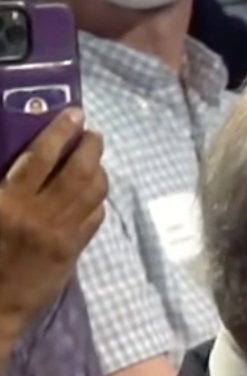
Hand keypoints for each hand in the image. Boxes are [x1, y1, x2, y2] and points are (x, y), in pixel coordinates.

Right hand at [0, 108, 105, 331]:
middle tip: (93, 134)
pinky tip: (94, 191)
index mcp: (9, 201)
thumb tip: (23, 157)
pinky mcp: (73, 250)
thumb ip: (4, 184)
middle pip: (78, 172)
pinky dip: (98, 200)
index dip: (59, 132)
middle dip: (90, 148)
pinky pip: (95, 218)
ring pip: (93, 194)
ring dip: (100, 171)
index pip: (40, 157)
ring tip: (96, 158)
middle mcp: (40, 215)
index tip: (74, 114)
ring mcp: (61, 234)